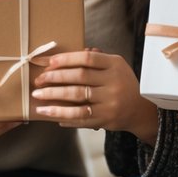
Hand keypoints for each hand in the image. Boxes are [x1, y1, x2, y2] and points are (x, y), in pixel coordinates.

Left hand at [32, 50, 157, 143]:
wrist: (140, 110)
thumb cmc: (122, 84)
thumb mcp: (115, 66)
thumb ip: (94, 59)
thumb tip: (65, 57)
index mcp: (115, 65)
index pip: (87, 58)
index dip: (66, 59)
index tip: (49, 63)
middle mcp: (113, 82)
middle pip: (79, 77)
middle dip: (55, 78)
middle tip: (38, 80)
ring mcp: (110, 102)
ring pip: (77, 97)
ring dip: (54, 97)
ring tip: (38, 96)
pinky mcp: (106, 119)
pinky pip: (80, 117)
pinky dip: (63, 115)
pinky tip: (50, 114)